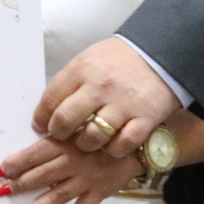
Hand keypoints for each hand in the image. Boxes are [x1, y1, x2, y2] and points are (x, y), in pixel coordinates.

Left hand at [0, 135, 140, 203]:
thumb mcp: (81, 126)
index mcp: (67, 143)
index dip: (17, 163)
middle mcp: (74, 163)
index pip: (36, 153)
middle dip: (21, 185)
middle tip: (1, 193)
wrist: (139, 143)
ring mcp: (86, 181)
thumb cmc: (105, 131)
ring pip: (57, 197)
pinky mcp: (99, 194)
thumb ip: (59, 136)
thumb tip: (32, 144)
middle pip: (42, 176)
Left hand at [32, 37, 181, 156]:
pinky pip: (122, 145)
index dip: (41, 118)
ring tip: (86, 142)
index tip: (41, 126)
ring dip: (85, 144)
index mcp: (82, 69)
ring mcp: (123, 104)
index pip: (50, 99)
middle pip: (65, 120)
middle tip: (60, 136)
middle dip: (57, 134)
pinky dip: (113, 149)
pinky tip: (111, 144)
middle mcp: (100, 87)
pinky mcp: (145, 119)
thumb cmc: (119, 59)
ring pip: (92, 137)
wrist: (162, 54)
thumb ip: (70, 82)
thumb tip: (48, 109)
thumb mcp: (89, 59)